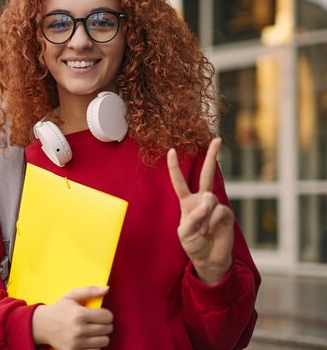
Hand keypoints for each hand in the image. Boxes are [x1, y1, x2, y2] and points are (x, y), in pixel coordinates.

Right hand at [32, 286, 112, 349]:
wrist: (42, 325)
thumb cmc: (59, 308)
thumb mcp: (72, 295)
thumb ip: (90, 291)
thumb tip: (107, 288)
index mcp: (79, 314)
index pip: (107, 316)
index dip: (106, 314)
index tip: (101, 314)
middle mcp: (79, 330)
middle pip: (107, 329)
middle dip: (105, 324)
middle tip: (97, 322)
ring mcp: (77, 343)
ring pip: (104, 341)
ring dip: (101, 335)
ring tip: (93, 330)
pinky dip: (95, 345)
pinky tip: (88, 339)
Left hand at [167, 138, 234, 284]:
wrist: (209, 258)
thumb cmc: (193, 244)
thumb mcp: (184, 232)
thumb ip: (192, 217)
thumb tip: (207, 203)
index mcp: (186, 201)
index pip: (179, 182)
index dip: (174, 167)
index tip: (171, 150)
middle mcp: (201, 199)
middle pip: (206, 173)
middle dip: (212, 156)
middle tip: (217, 139)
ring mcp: (215, 205)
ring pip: (209, 198)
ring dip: (204, 216)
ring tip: (203, 230)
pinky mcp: (226, 213)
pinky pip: (218, 211)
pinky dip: (212, 222)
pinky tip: (211, 230)